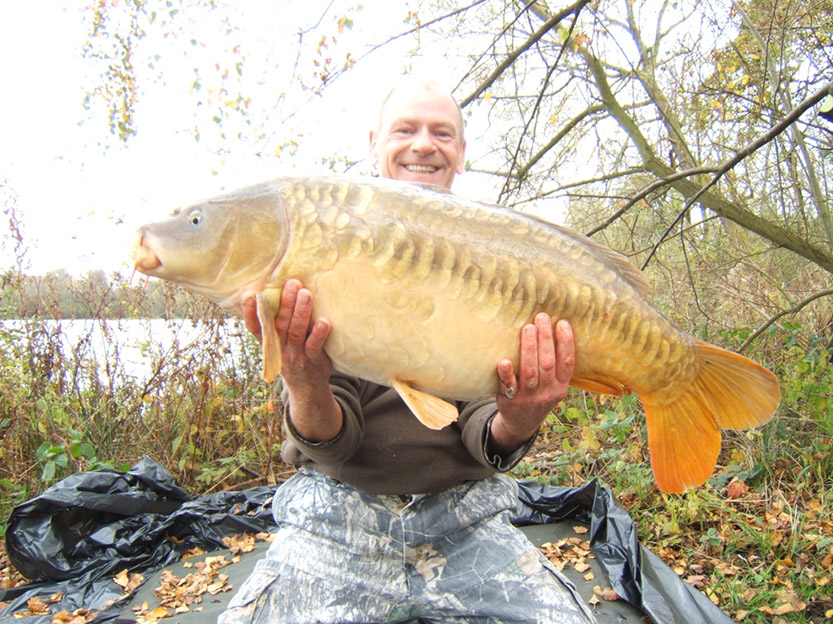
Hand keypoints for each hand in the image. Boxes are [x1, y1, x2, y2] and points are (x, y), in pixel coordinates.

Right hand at [244, 280, 340, 441]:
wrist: (306, 386)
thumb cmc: (293, 354)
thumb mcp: (279, 342)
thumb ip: (276, 321)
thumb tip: (277, 288)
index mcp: (269, 341)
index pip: (255, 327)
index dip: (249, 313)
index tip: (249, 296)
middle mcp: (279, 348)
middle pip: (280, 324)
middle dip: (285, 302)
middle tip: (293, 282)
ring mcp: (295, 356)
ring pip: (296, 332)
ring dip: (301, 312)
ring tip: (306, 294)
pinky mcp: (313, 361)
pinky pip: (314, 347)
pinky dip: (319, 334)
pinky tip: (324, 321)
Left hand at [490, 315, 574, 455]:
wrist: (521, 423)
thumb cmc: (538, 394)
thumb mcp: (553, 386)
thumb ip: (555, 366)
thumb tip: (554, 328)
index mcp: (561, 387)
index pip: (567, 363)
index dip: (566, 342)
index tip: (562, 322)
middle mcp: (547, 392)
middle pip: (548, 363)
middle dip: (546, 339)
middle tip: (541, 317)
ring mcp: (528, 397)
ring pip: (530, 372)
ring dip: (529, 348)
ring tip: (528, 328)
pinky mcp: (510, 400)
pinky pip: (508, 386)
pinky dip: (506, 374)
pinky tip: (503, 360)